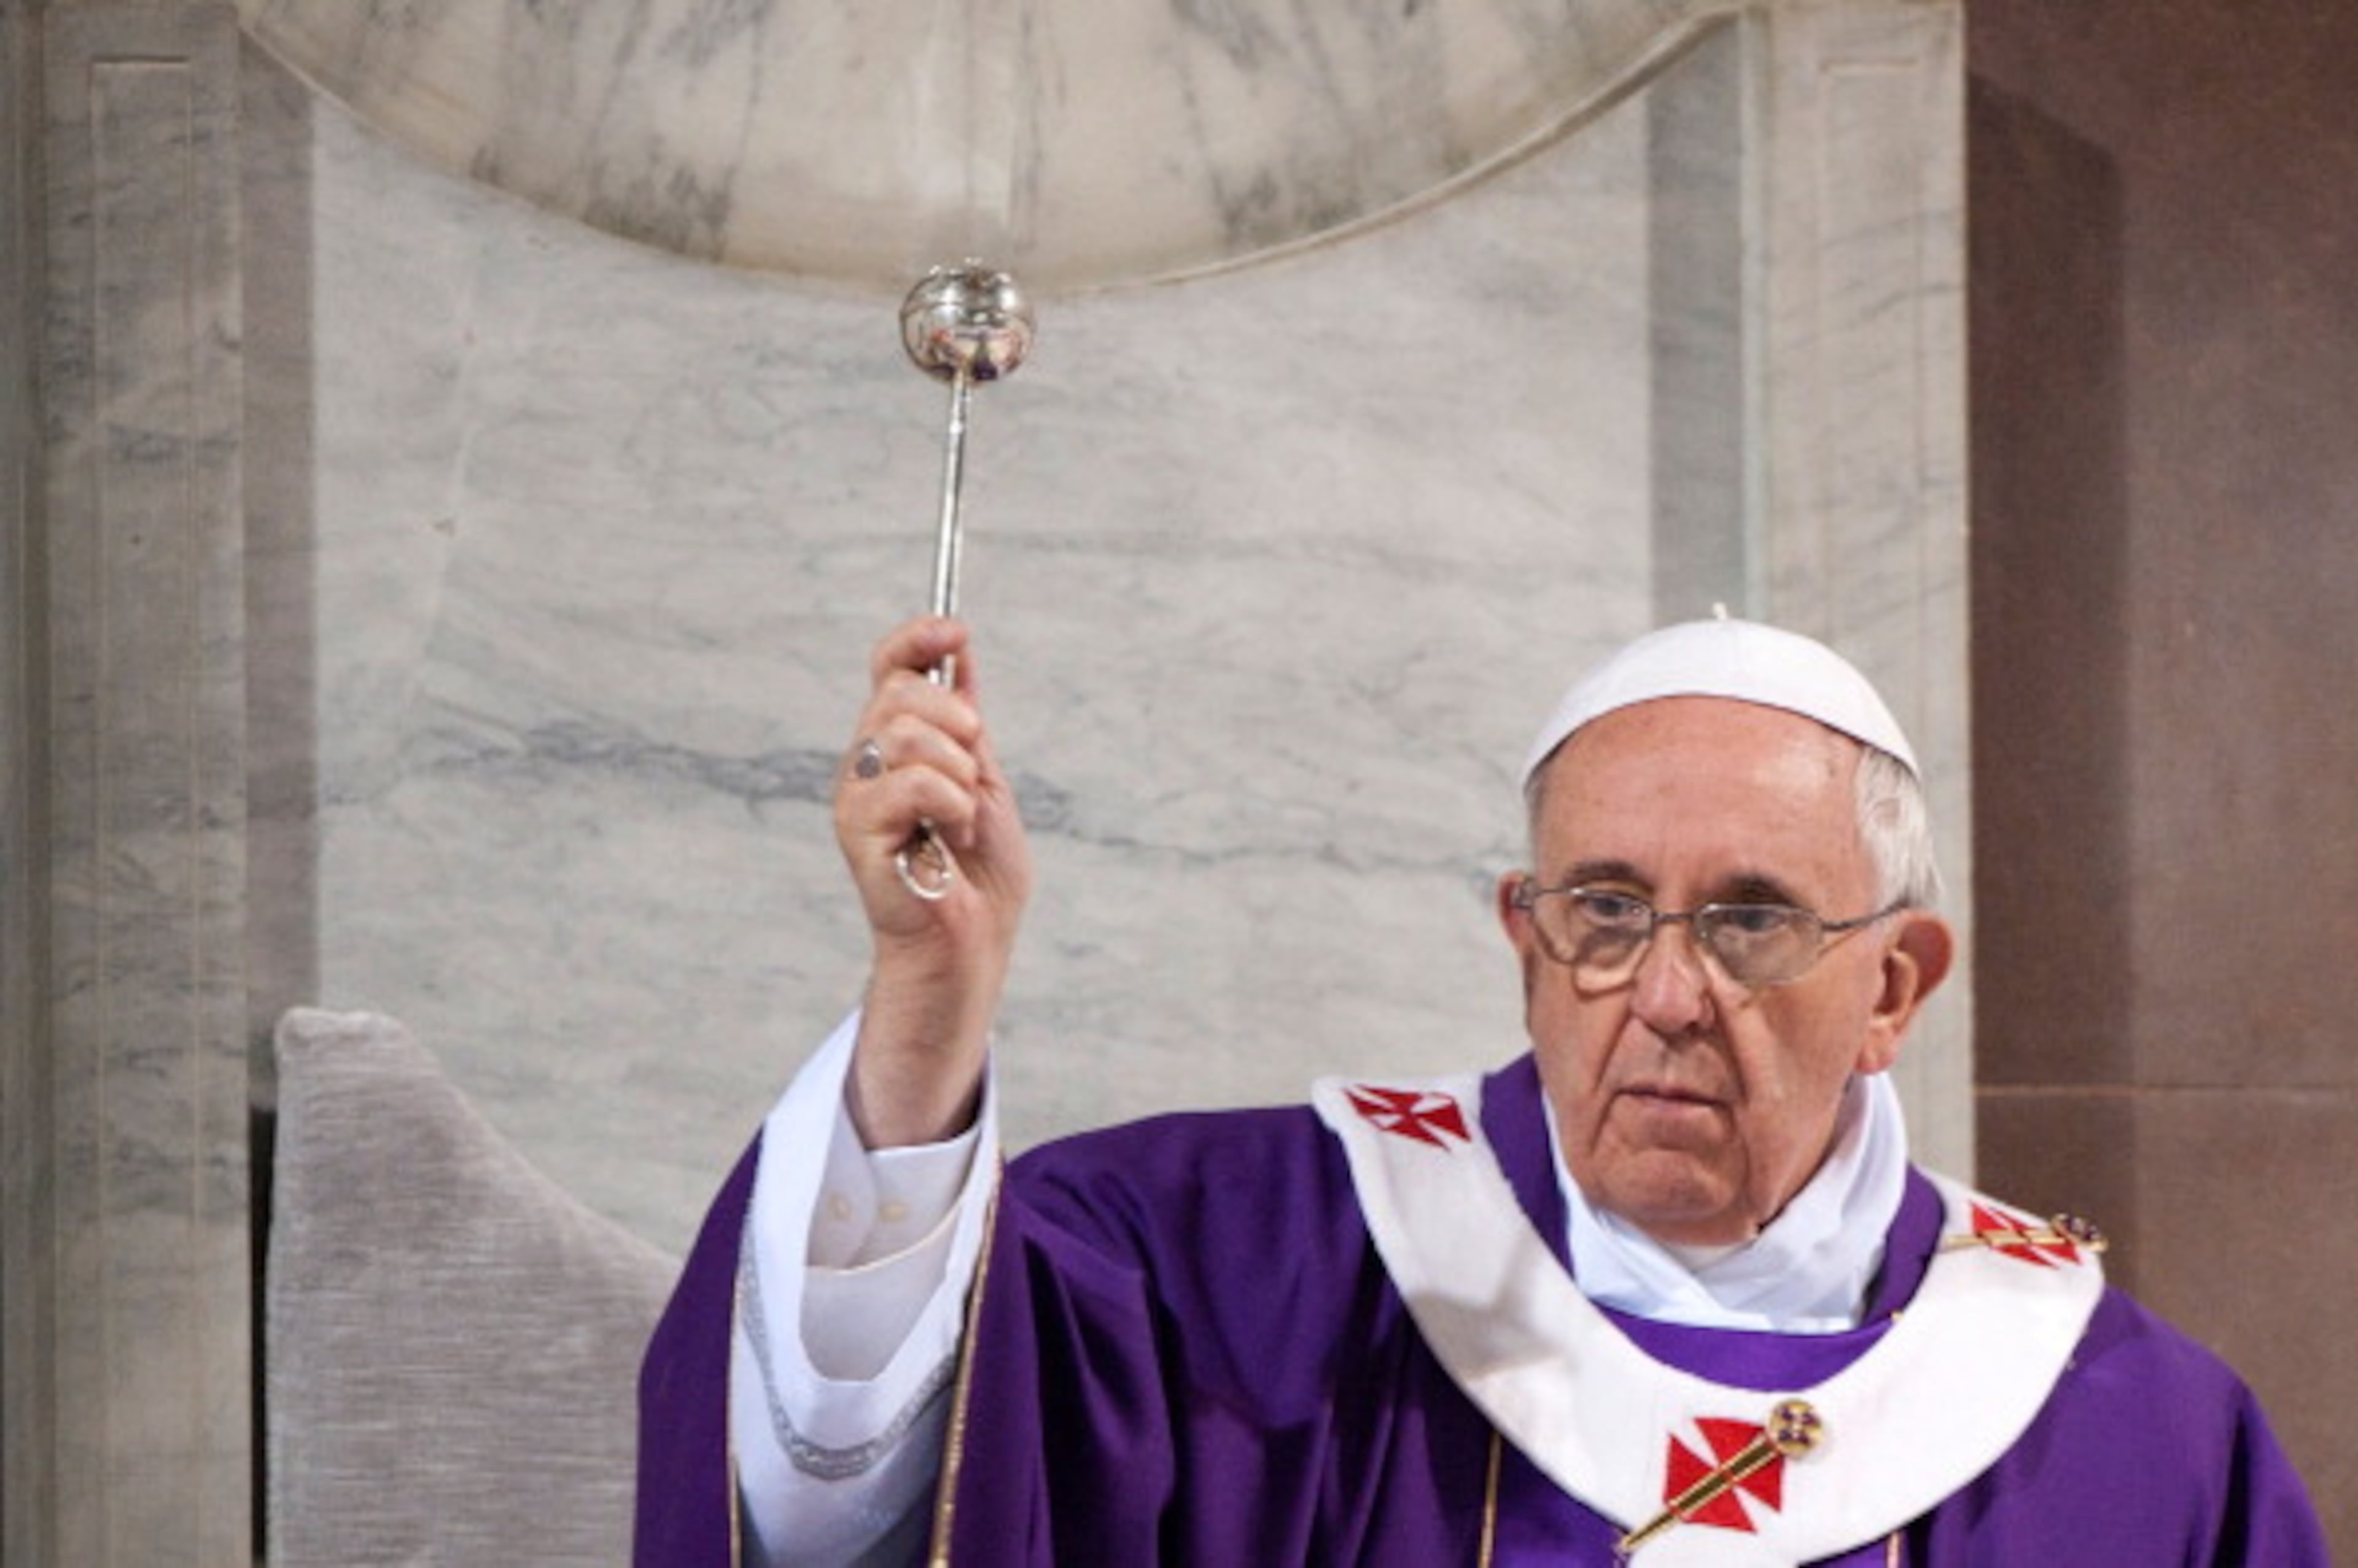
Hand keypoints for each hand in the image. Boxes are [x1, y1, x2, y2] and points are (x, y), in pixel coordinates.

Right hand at [833, 617, 1032, 1145]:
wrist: (975, 941)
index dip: (918, 638)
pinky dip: (950, 804)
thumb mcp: (985, 779)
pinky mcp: (858, 831)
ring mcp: (857, 796)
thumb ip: (966, 722)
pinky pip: (911, 782)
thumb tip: (959, 649)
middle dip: (959, 723)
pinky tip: (950, 837)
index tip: (956, 632)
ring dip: (959, 772)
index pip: (889, 667)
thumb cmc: (980, 874)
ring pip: (907, 732)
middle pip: (901, 691)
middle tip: (975, 772)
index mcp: (896, 745)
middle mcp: (867, 763)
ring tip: (961, 817)